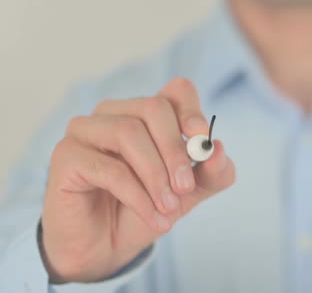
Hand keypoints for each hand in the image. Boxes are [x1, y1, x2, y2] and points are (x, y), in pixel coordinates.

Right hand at [40, 78, 234, 282]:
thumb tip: (219, 149)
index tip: (202, 138)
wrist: (106, 248)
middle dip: (175, 150)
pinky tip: (154, 218)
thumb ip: (212, 172)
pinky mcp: (66, 156)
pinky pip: (108, 168)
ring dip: (155, 175)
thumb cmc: (146, 208)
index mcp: (147, 114)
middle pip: (153, 108)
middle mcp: (114, 113)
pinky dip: (137, 196)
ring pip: (128, 133)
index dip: (191, 110)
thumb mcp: (190, 193)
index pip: (176, 91)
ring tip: (169, 208)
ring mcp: (85, 131)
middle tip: (186, 188)